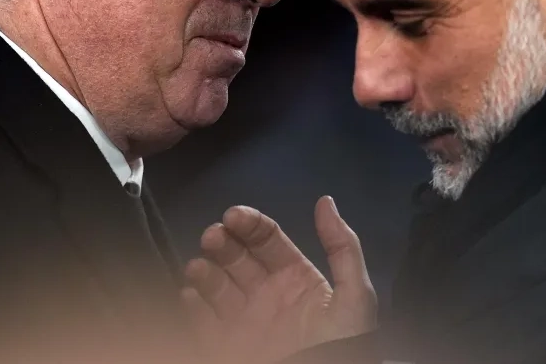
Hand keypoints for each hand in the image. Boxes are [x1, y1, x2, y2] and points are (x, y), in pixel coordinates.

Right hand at [181, 196, 376, 363]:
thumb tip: (325, 201)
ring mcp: (245, 319)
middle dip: (223, 242)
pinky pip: (202, 322)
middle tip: (213, 236)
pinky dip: (192, 307)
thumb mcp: (354, 295)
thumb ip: (343, 248)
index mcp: (296, 277)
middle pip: (237, 257)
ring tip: (198, 268)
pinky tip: (190, 295)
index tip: (233, 215)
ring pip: (216, 285)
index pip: (268, 240)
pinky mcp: (226, 344)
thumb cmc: (342, 343)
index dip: (250, 224)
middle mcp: (267, 293)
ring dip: (205, 271)